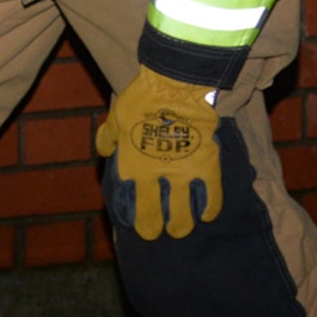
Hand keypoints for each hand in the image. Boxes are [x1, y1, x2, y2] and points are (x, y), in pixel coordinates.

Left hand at [96, 67, 222, 241]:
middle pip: (153, 216)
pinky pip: (211, 197)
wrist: (175, 85)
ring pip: (182, 215)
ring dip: (180, 225)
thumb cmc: (141, 98)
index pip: (127, 202)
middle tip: (155, 231)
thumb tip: (105, 152)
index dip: (129, 216)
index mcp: (131, 164)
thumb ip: (108, 137)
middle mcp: (155, 175)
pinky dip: (209, 209)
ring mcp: (182, 173)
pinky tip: (205, 214)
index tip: (131, 222)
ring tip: (179, 228)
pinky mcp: (206, 166)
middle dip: (152, 228)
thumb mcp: (116, 115)